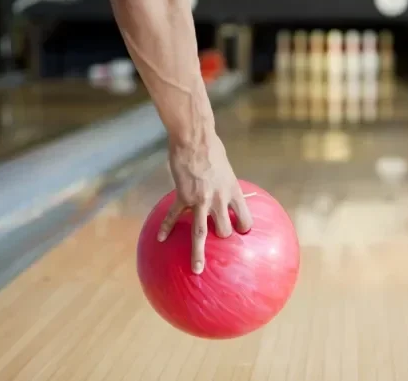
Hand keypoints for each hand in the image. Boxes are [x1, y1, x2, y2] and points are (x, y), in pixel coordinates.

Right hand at [158, 131, 252, 273]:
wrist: (194, 138)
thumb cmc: (211, 147)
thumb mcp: (226, 167)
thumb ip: (225, 182)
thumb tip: (223, 185)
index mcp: (233, 191)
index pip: (245, 219)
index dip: (244, 228)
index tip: (241, 232)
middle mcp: (220, 199)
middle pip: (224, 231)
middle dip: (222, 239)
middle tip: (217, 242)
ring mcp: (200, 199)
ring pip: (201, 233)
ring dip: (199, 253)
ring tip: (197, 269)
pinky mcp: (183, 196)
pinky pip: (174, 216)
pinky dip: (167, 227)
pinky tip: (161, 238)